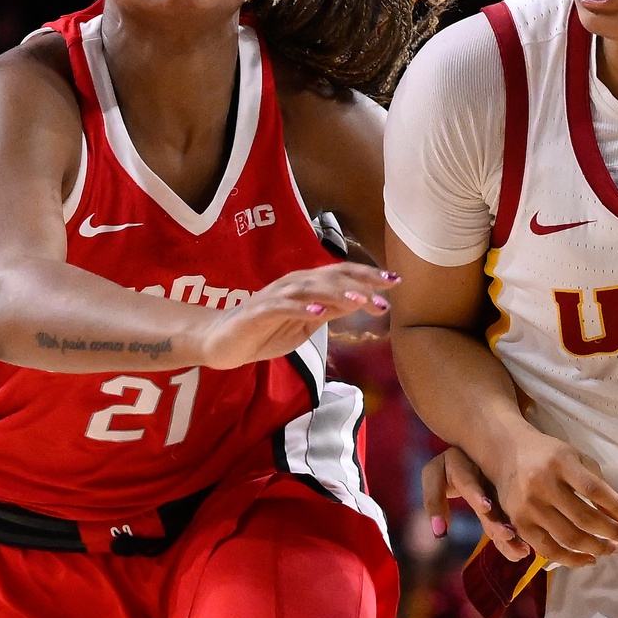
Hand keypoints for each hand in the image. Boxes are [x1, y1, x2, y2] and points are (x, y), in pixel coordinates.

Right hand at [198, 263, 397, 368]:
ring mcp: (275, 296)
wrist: (222, 343)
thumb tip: (361, 300)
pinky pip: (282, 306)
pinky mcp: (258, 311)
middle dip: (361, 283)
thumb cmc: (266, 332)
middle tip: (387, 291)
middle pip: (331, 277)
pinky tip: (318, 312)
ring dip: (336, 293)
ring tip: (360, 300)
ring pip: (310, 288)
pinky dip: (301, 307)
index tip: (395, 282)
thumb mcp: (306, 325)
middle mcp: (293, 284)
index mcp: (307, 285)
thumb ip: (330, 311)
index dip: (368, 276)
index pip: (342, 275)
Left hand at [421, 446, 527, 561]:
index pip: (469, 482)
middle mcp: (487, 477)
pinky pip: (509, 520)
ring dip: (513, 532)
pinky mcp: (508, 501)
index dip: (477, 494)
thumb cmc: (447, 469)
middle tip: (508, 535)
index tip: (486, 507)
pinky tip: (523, 552)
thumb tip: (439, 532)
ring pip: (505, 512)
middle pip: (493, 500)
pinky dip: (514, 536)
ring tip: (522, 550)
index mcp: (465, 468)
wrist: (467, 456)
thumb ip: (434, 502)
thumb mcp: (434, 478)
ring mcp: (501, 489)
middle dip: (499, 520)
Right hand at [479, 429, 617, 567]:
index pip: (594, 489)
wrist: (506, 452)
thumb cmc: (549, 456)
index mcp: (560, 463)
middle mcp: (542, 484)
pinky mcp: (520, 524)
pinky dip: (571, 559)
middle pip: (583, 517)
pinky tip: (589, 560)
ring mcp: (529, 507)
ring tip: (614, 550)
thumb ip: (598, 484)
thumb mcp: (575, 458)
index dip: (616, 507)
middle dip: (612, 532)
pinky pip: (548, 549)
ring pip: (568, 537)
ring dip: (597, 548)